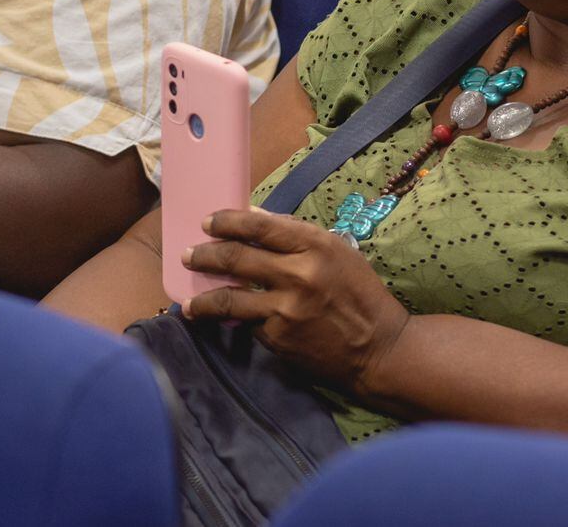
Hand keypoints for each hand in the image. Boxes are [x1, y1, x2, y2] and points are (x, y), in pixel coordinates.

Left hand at [182, 208, 410, 391]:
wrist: (379, 349)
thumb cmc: (361, 295)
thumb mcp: (338, 253)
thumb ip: (297, 236)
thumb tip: (255, 218)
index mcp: (316, 245)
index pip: (260, 226)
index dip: (228, 221)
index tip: (209, 222)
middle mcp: (299, 273)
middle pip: (237, 257)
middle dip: (205, 254)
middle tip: (189, 254)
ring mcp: (285, 308)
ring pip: (228, 297)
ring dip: (201, 297)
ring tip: (188, 300)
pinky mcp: (278, 338)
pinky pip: (245, 322)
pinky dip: (229, 320)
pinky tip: (217, 320)